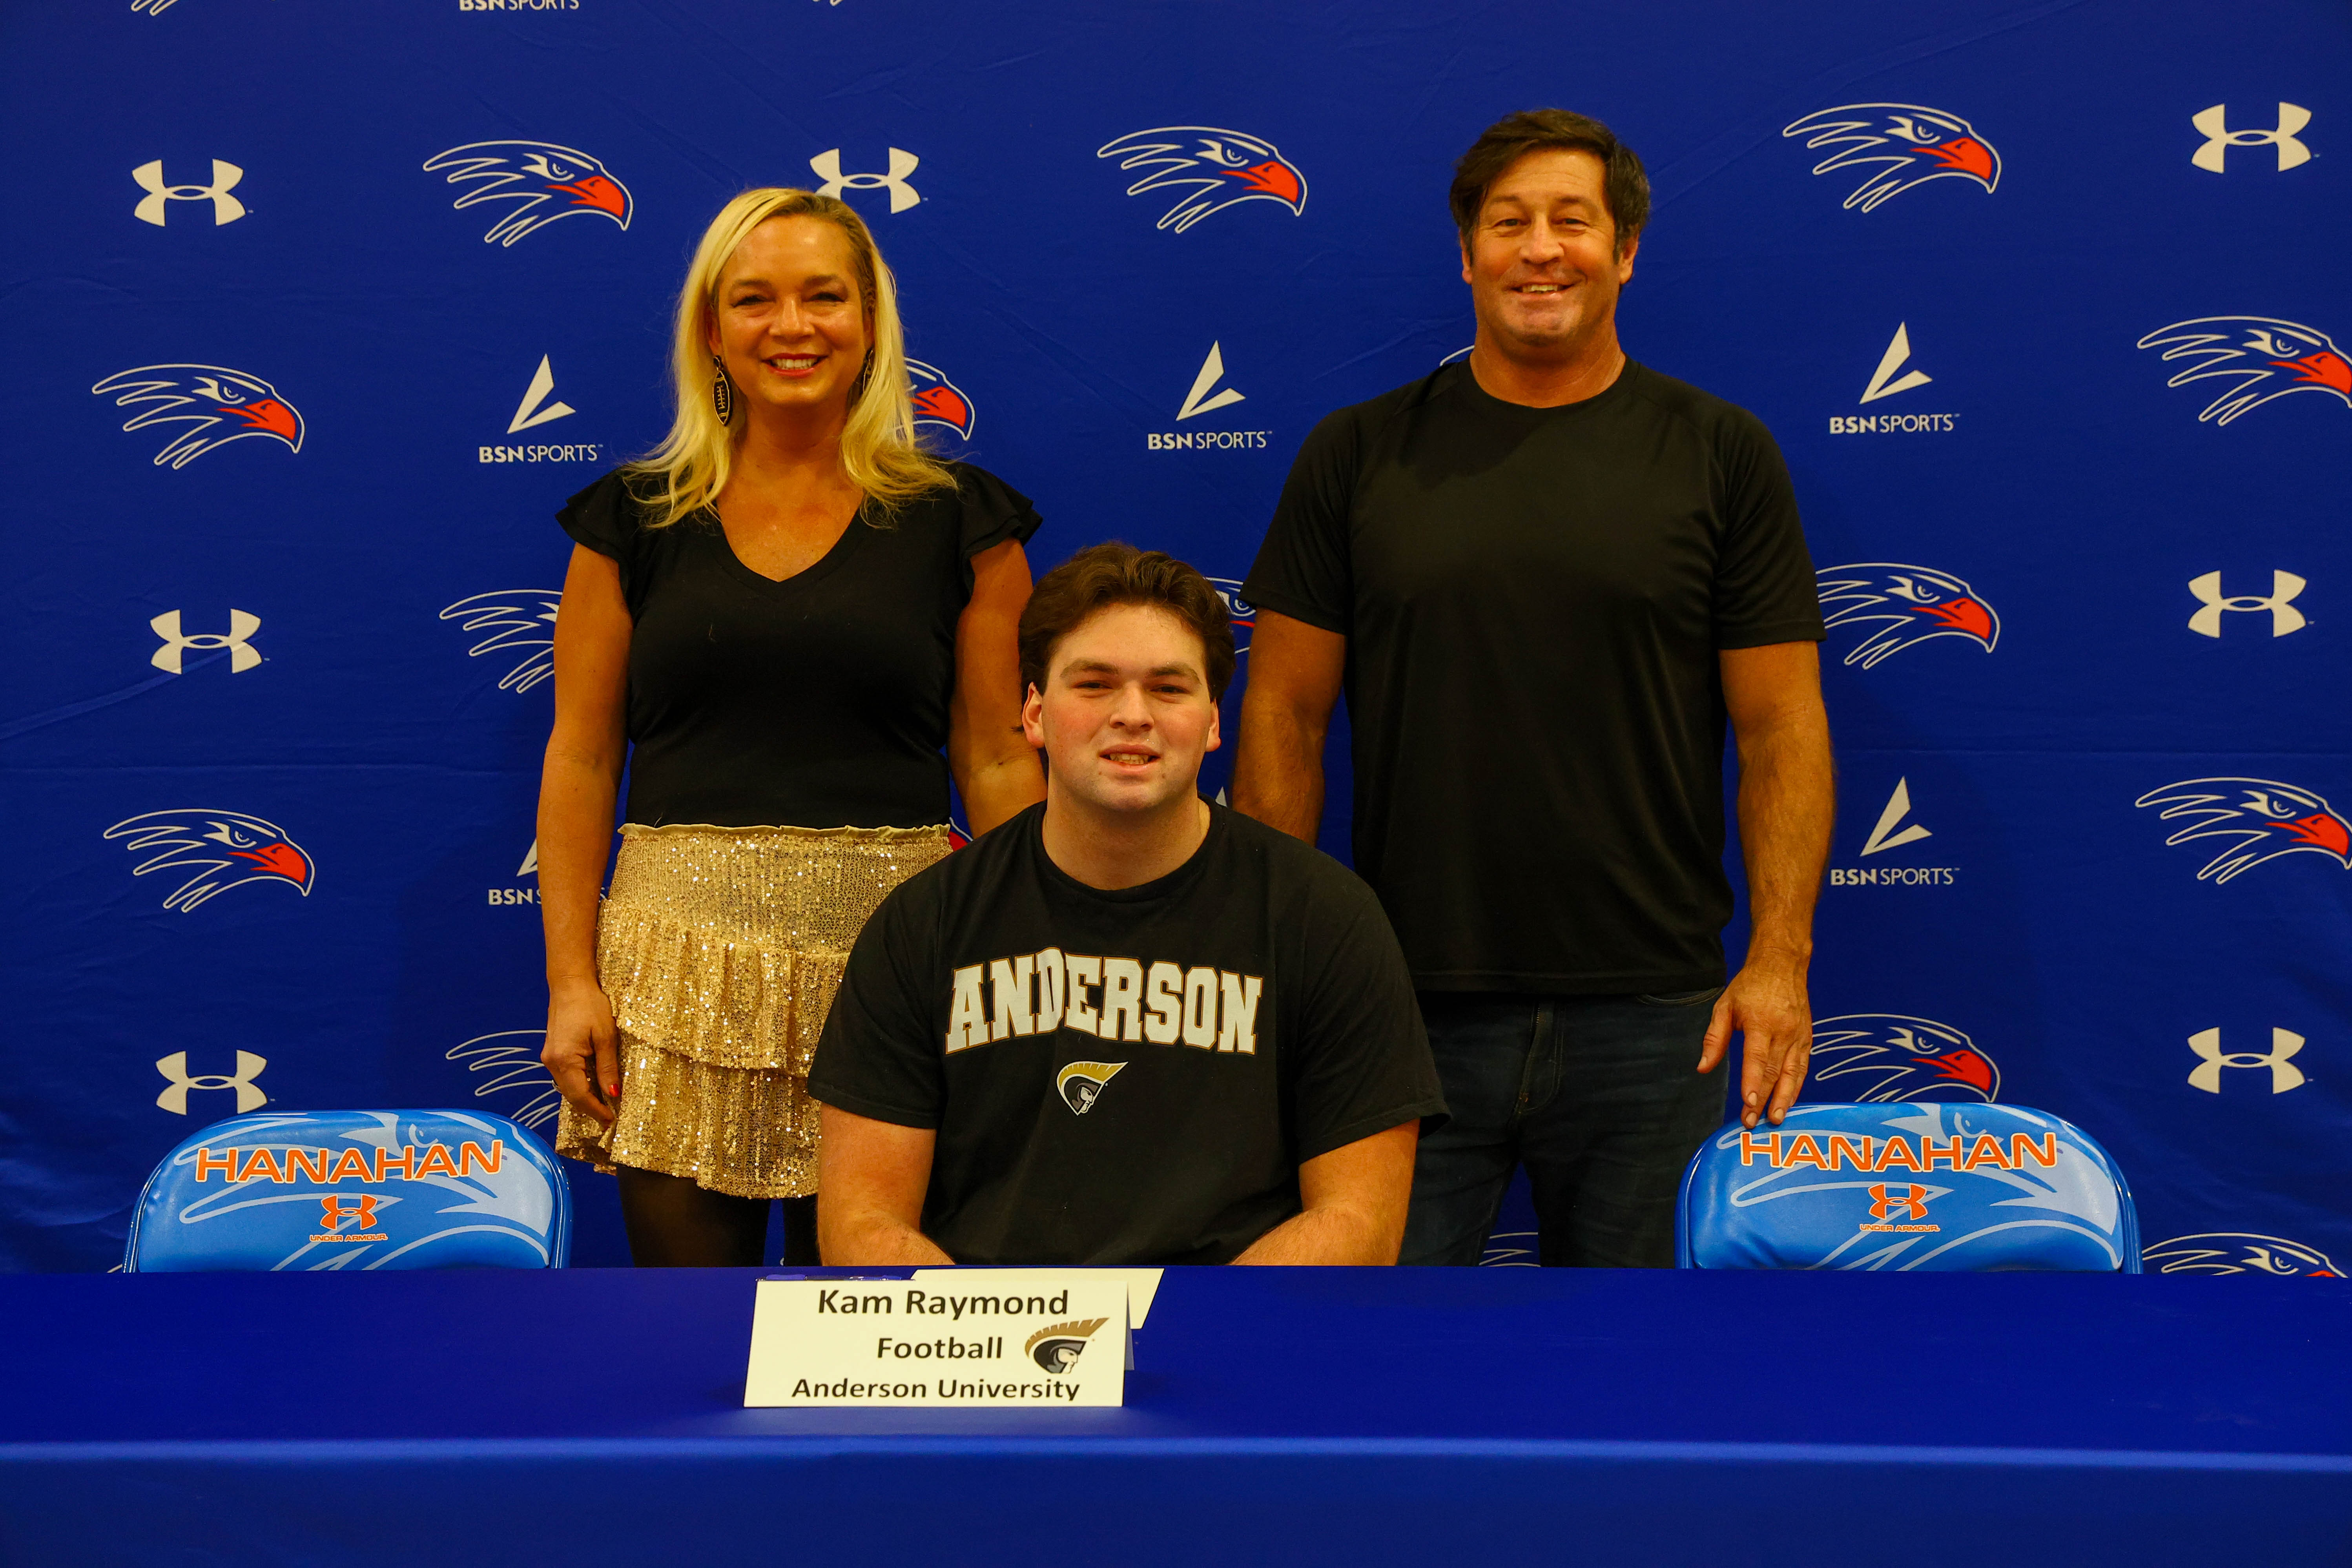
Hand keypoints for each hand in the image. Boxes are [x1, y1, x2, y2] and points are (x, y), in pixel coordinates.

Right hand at [543, 980, 620, 1124]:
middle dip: (591, 1108)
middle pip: (571, 1095)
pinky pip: (566, 1075)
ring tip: (606, 1105)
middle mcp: (552, 1062)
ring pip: (568, 1086)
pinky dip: (580, 1084)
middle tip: (611, 1118)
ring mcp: (550, 1057)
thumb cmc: (590, 1005)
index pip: (580, 1096)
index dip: (596, 1111)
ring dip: (585, 1096)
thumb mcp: (606, 1036)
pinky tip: (594, 1085)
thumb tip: (613, 1094)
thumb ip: (608, 1067)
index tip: (611, 1121)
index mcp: (564, 1060)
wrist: (570, 984)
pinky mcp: (553, 1051)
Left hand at [1696, 958, 1811, 1128]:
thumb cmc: (1750, 986)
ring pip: (1793, 1073)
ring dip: (1784, 1098)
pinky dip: (1797, 1086)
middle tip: (1754, 1122)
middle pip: (1774, 1071)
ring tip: (1776, 1119)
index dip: (1753, 1083)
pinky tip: (1789, 1101)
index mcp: (1762, 1022)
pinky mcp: (1807, 1038)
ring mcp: (1799, 1035)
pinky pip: (1803, 1066)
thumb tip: (1703, 1067)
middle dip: (1764, 1099)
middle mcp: (1784, 1031)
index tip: (1749, 1104)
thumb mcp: (1725, 1006)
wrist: (1782, 965)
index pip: (1757, 1059)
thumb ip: (1714, 1038)